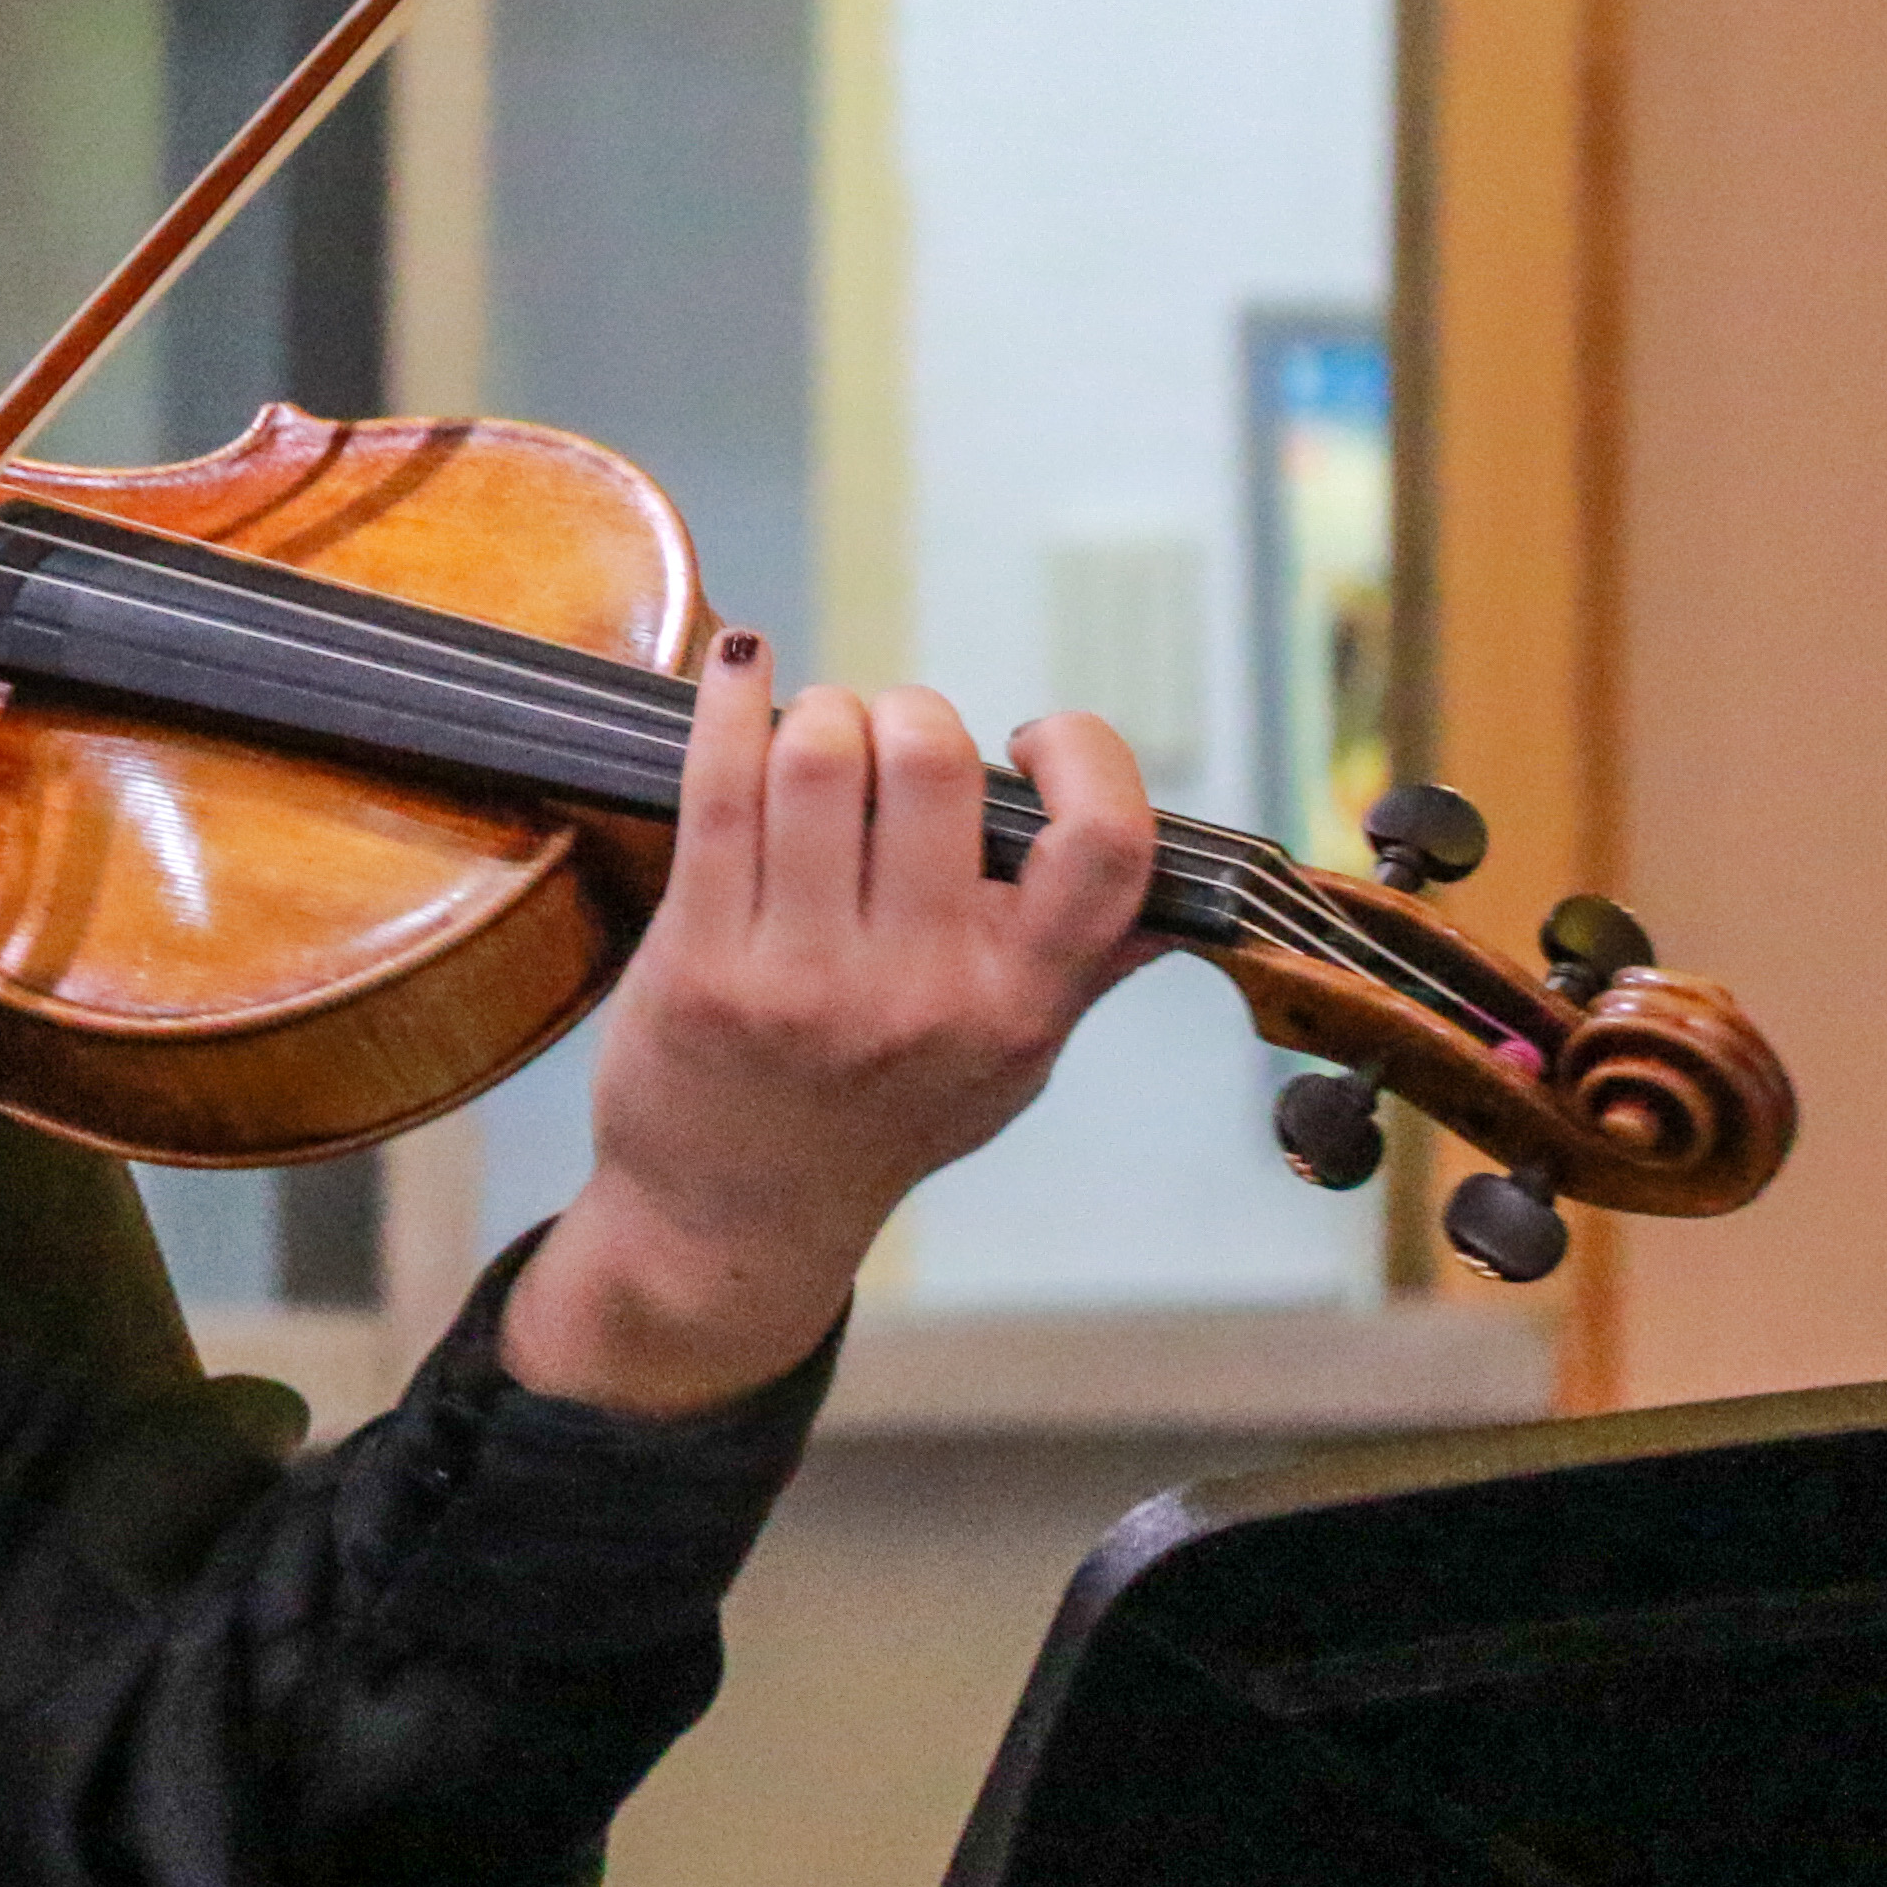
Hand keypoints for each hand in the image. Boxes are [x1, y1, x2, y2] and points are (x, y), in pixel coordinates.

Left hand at [501, 628, 1161, 1417]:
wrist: (734, 1217)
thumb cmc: (881, 1119)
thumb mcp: (1009, 1063)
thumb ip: (1085, 966)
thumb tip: (1185, 884)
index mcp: (1019, 1004)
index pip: (1105, 846)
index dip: (1083, 753)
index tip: (1032, 740)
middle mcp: (922, 993)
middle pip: (934, 762)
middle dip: (911, 714)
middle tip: (891, 740)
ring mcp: (806, 980)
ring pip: (821, 756)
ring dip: (821, 713)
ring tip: (817, 736)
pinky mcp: (701, 962)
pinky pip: (717, 787)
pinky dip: (728, 701)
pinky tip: (737, 669)